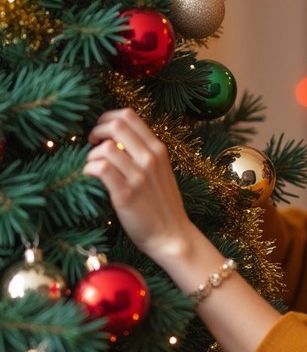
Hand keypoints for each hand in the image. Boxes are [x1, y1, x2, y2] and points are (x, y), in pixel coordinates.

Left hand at [83, 108, 195, 264]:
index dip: (108, 118)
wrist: (172, 236)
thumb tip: (116, 139)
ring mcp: (138, 176)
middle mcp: (150, 159)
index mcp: (158, 150)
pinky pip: (100, 169)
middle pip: (115, 125)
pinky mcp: (126, 194)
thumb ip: (144, 153)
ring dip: (91, 155)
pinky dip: (89, 169)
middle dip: (97, 131)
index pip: (129, 115)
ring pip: (104, 148)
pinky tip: (90, 177)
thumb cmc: (163, 206)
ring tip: (94, 166)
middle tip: (92, 144)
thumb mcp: (161, 172)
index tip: (102, 132)